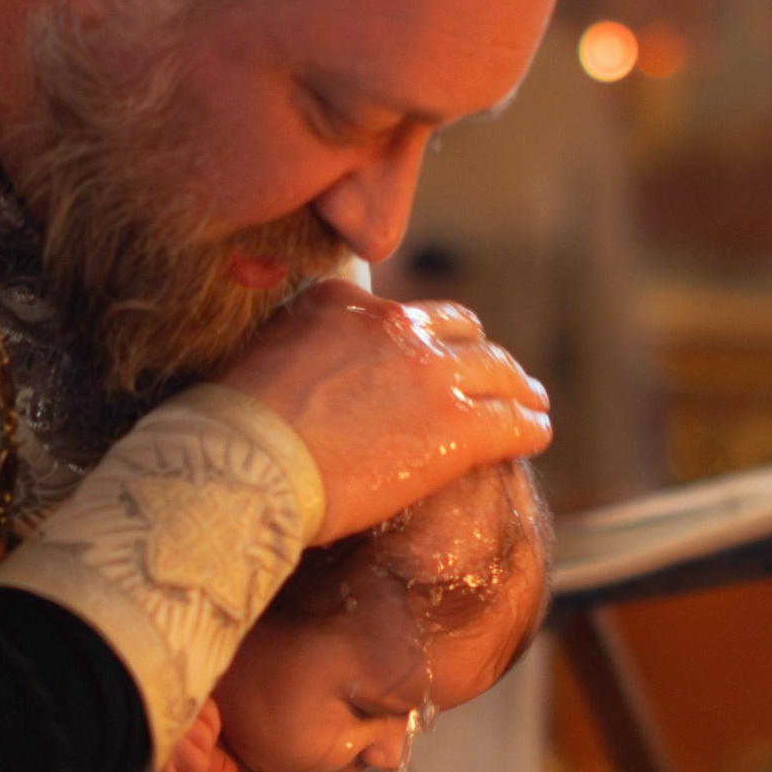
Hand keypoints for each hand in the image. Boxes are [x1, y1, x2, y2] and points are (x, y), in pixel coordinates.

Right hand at [218, 279, 550, 541]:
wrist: (247, 464)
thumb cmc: (236, 428)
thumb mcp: (264, 354)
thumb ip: (301, 342)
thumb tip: (306, 359)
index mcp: (348, 306)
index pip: (407, 315)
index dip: (428, 338)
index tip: (435, 358)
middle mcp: (397, 328)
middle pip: (462, 333)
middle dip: (481, 356)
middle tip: (496, 377)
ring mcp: (434, 375)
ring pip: (498, 373)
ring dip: (517, 387)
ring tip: (530, 402)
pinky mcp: (459, 427)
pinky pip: (513, 421)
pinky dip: (529, 426)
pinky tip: (535, 435)